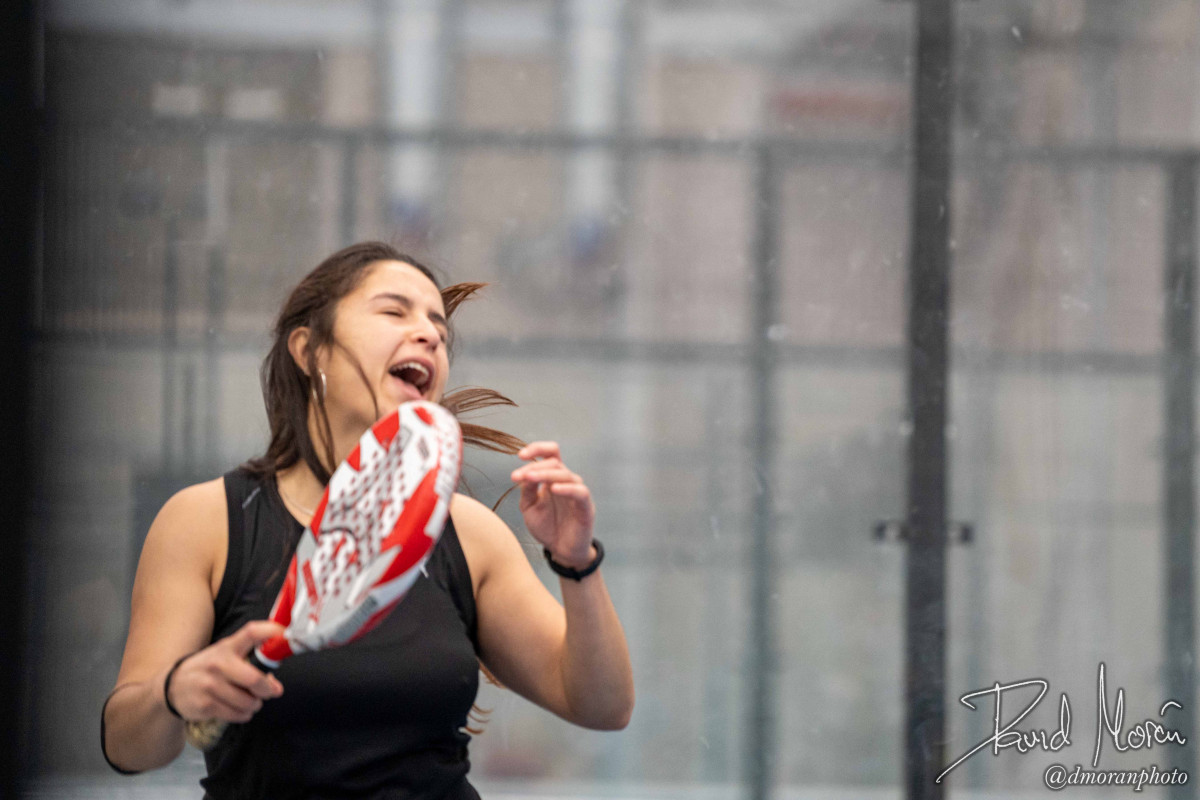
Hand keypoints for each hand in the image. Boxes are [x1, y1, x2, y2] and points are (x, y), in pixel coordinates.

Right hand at [165, 620, 285, 722]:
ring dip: (255, 705)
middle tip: (271, 692)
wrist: (172, 687)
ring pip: (248, 701)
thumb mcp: (225, 655)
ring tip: (250, 701)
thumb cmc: (208, 669)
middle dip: (268, 689)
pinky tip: (238, 709)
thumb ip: (250, 662)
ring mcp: (209, 685)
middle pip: (254, 678)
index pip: (251, 632)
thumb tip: (274, 684)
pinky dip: (243, 715)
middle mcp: (218, 664)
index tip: (285, 635)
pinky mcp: (205, 705)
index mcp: (227, 647)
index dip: (271, 632)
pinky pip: (237, 714)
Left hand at [510, 441, 595, 567]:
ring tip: (529, 478)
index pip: (550, 453)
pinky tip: (553, 489)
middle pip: (554, 462)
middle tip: (516, 476)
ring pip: (565, 474)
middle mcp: (566, 481)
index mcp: (553, 478)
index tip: (520, 455)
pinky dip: (567, 488)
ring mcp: (577, 492)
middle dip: (534, 466)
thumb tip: (524, 473)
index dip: (537, 448)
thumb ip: (527, 489)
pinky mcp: (586, 506)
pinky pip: (579, 491)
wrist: (560, 550)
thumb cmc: (547, 527)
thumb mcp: (529, 507)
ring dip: (545, 474)